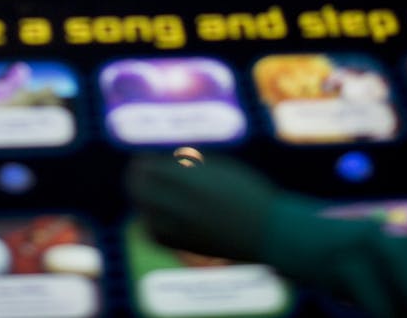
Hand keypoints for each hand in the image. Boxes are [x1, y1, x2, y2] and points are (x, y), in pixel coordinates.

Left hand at [127, 152, 279, 262]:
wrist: (270, 231)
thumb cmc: (248, 193)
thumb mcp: (221, 169)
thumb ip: (191, 166)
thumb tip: (164, 164)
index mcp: (194, 180)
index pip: (152, 169)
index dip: (143, 163)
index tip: (142, 160)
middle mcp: (185, 204)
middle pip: (143, 190)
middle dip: (136, 179)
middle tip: (135, 173)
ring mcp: (185, 227)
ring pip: (147, 213)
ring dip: (141, 200)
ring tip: (141, 192)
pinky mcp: (188, 246)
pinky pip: (157, 234)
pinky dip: (150, 223)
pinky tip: (152, 216)